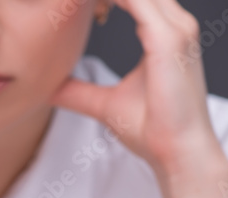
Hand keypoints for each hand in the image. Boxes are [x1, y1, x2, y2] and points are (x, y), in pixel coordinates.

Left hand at [50, 0, 221, 176]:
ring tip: (70, 2)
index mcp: (165, 34)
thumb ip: (79, 91)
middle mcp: (176, 24)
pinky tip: (83, 6)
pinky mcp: (168, 38)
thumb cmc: (152, 132)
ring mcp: (176, 27)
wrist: (178, 153)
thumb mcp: (107, 105)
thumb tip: (49, 90)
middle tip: (64, 3)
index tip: (69, 7)